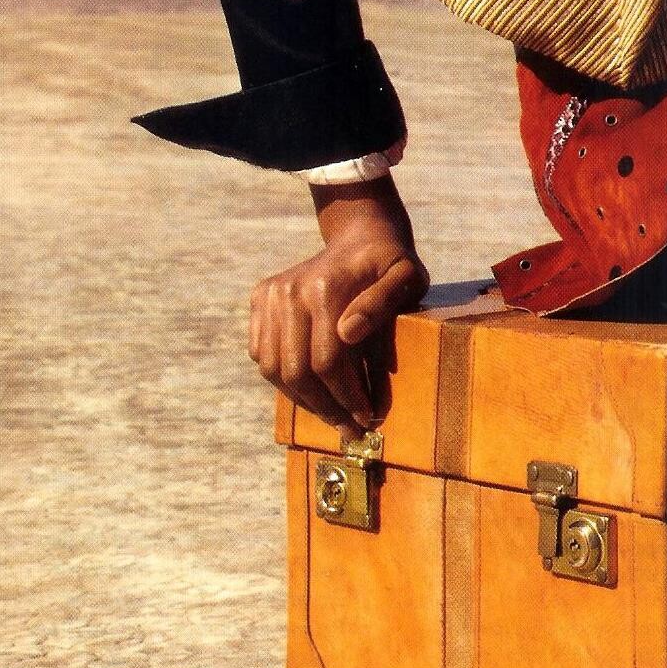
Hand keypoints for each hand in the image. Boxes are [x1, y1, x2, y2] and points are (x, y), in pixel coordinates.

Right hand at [249, 178, 428, 438]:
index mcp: (324, 288)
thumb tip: (348, 333)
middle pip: (297, 371)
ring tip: (331, 413)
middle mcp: (289, 290)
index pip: (328, 362)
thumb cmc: (390, 265)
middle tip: (350, 429)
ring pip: (274, 369)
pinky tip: (312, 389)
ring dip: (303, 400)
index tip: (367, 419)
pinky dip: (283, 380)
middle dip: (325, 408)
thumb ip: (381, 303)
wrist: (360, 238)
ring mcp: (271, 294)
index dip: (347, 398)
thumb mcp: (405, 277)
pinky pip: (262, 355)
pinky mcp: (261, 298)